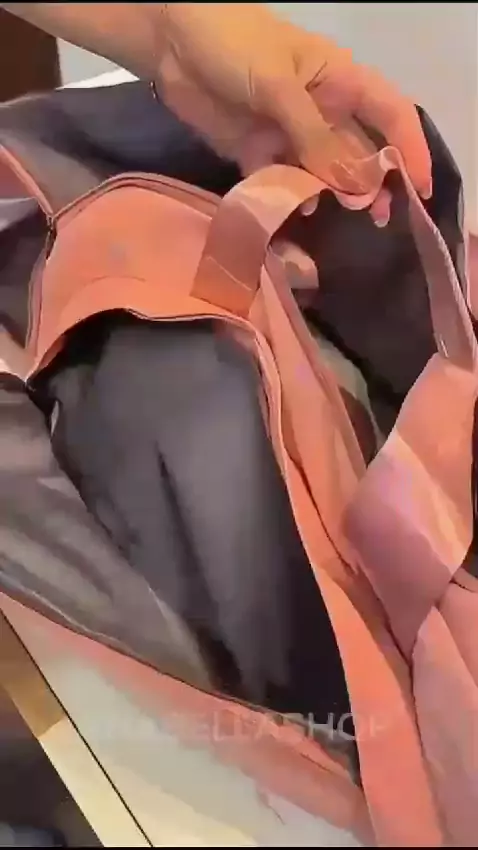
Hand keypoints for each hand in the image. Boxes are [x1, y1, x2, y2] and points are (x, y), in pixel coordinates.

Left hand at [153, 3, 431, 224]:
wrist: (171, 42)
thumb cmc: (234, 44)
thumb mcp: (279, 85)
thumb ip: (313, 137)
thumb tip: (354, 184)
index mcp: (338, 80)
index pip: (389, 113)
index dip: (409, 148)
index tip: (418, 187)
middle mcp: (320, 109)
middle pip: (357, 150)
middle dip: (372, 183)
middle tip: (380, 219)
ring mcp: (288, 132)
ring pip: (320, 171)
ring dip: (332, 195)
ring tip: (344, 221)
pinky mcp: (256, 150)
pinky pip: (281, 180)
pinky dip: (289, 196)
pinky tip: (295, 210)